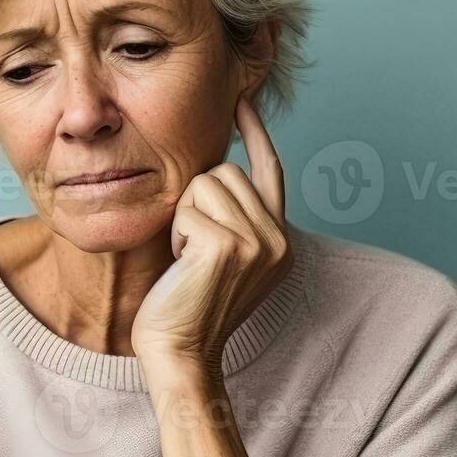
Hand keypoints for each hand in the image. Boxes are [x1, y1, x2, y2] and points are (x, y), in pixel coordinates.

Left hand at [131, 95, 293, 380]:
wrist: (181, 356)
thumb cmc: (189, 309)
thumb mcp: (223, 259)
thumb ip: (235, 220)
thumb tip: (220, 169)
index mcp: (282, 241)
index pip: (272, 170)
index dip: (256, 132)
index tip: (242, 100)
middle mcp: (279, 239)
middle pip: (228, 171)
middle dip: (197, 199)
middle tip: (191, 246)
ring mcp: (258, 243)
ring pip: (207, 183)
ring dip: (185, 216)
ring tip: (187, 256)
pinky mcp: (228, 247)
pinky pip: (187, 209)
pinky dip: (175, 234)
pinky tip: (180, 265)